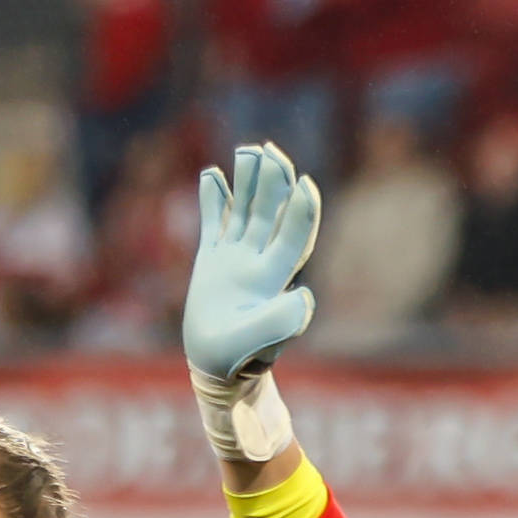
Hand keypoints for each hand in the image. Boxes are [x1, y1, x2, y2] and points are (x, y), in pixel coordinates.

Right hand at [186, 143, 320, 383]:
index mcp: (273, 278)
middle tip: (271, 151)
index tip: (305, 183)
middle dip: (273, 183)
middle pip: (270, 214)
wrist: (218, 367)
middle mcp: (258, 261)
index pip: (292, 236)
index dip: (300, 211)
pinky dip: (214, 200)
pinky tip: (212, 175)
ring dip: (248, 182)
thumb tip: (305, 295)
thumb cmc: (238, 359)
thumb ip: (279, 321)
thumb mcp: (256, 344)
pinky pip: (214, 223)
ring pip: (244, 211)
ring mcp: (235, 258)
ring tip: (247, 150)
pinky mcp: (212, 260)